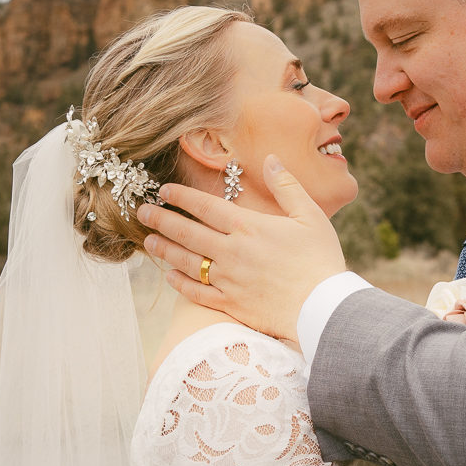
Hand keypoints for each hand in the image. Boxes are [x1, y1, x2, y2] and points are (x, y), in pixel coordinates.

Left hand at [139, 155, 345, 343]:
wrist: (323, 307)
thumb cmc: (321, 259)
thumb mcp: (310, 215)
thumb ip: (286, 185)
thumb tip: (271, 158)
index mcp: (248, 226)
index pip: (205, 206)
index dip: (181, 196)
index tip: (164, 190)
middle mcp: (231, 251)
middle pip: (187, 232)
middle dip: (161, 220)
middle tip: (142, 212)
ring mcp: (228, 279)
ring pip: (187, 261)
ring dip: (165, 249)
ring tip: (149, 241)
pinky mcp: (231, 304)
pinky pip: (197, 292)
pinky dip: (180, 283)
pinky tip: (170, 276)